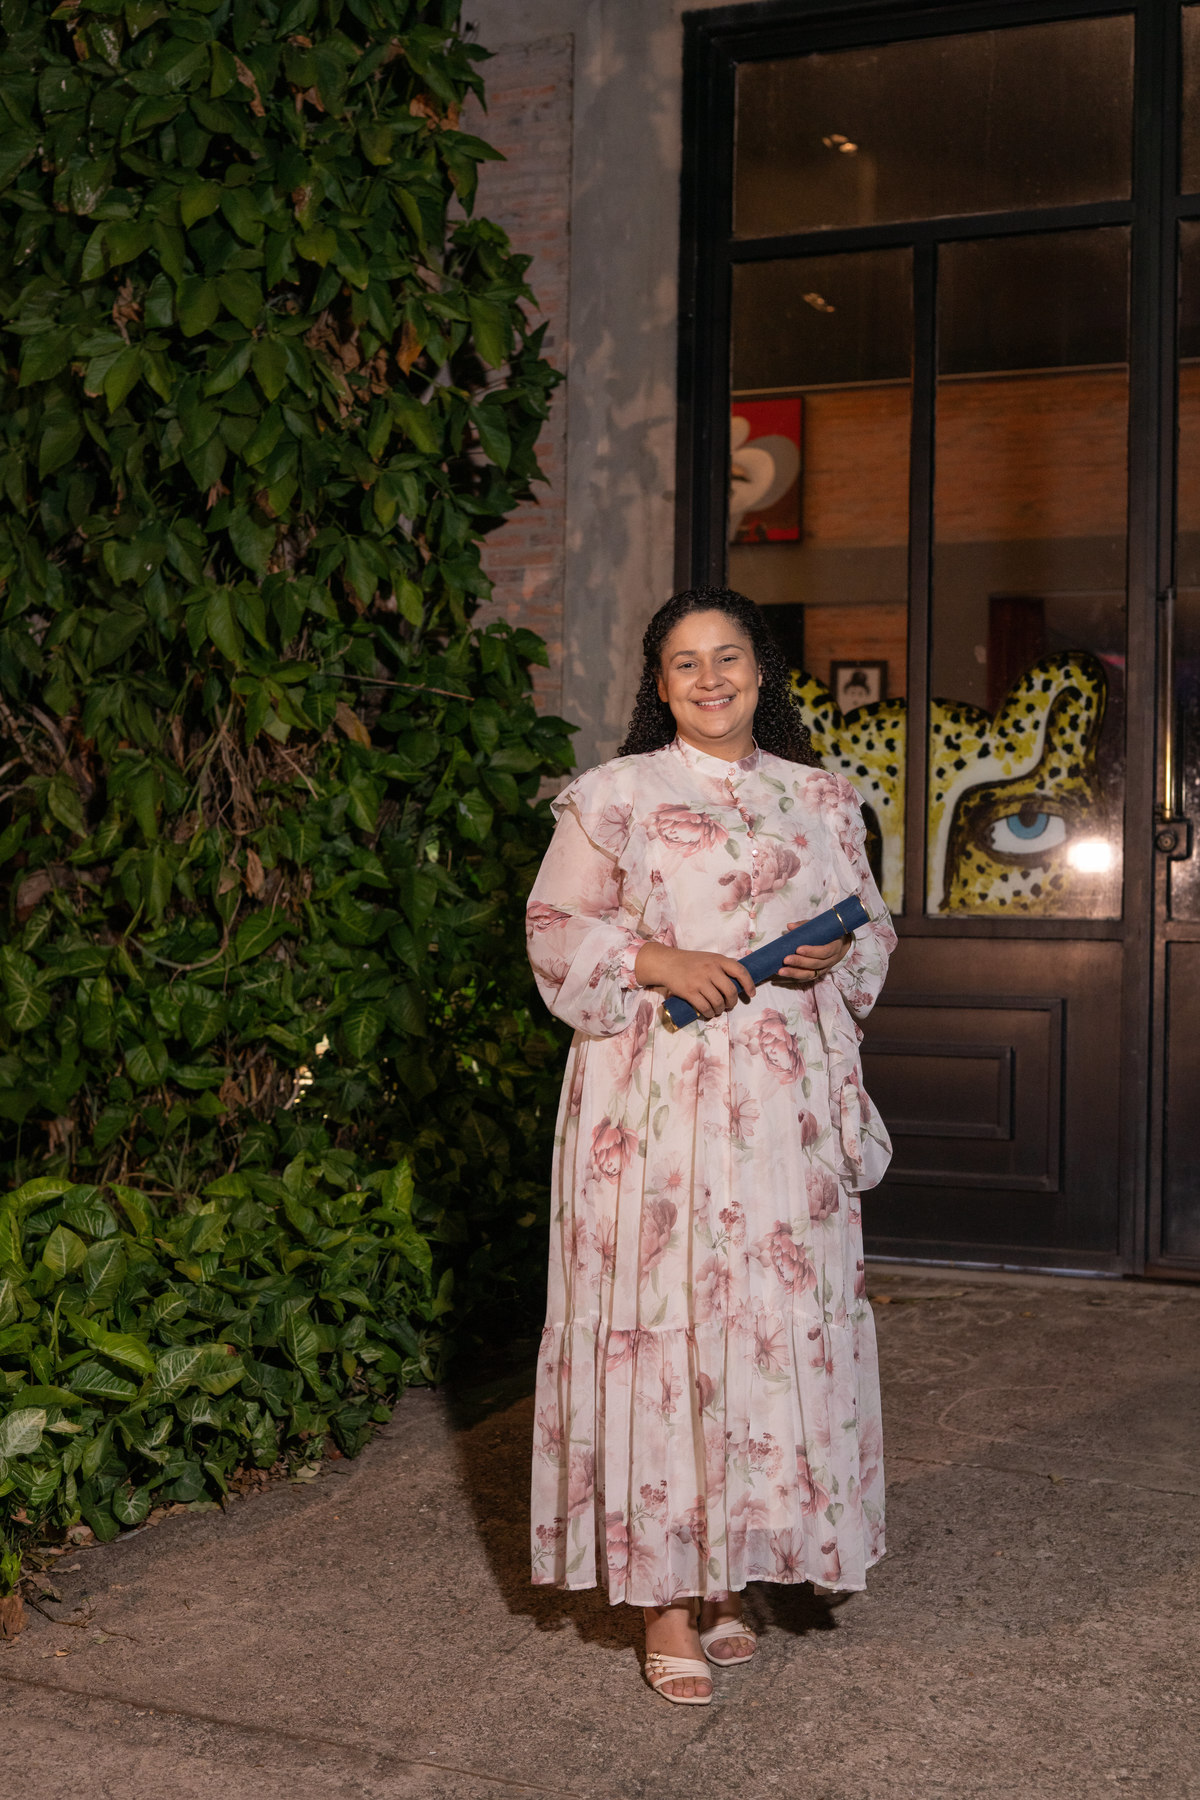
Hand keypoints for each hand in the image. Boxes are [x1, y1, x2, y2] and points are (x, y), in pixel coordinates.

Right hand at [634, 941, 754, 1019]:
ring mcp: (699, 981)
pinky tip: (709, 1013)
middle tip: (730, 1005)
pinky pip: (705, 1007)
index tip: (751, 994)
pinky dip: (709, 1013)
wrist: (667, 963)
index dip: (749, 984)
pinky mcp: (689, 992)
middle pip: (730, 991)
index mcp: (718, 960)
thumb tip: (740, 981)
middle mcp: (710, 969)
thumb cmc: (690, 962)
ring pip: (718, 1002)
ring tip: (718, 1009)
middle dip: (733, 1002)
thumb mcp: (709, 958)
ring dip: (720, 1010)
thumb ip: (723, 966)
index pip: (740, 971)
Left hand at [779, 930, 850, 985]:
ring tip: (781, 970)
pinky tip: (785, 973)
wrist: (841, 943)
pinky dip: (796, 975)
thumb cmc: (828, 933)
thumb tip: (790, 926)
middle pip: (816, 964)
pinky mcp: (819, 973)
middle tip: (785, 959)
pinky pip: (808, 977)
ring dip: (795, 972)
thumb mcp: (820, 927)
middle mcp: (832, 960)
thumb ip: (805, 926)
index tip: (798, 949)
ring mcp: (825, 968)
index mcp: (835, 946)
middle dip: (800, 962)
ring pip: (811, 973)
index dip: (812, 951)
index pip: (825, 951)